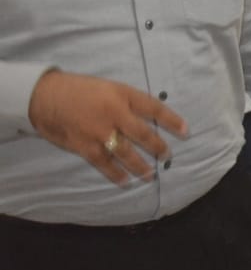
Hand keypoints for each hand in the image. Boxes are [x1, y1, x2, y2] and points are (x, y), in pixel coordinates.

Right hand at [28, 69, 187, 186]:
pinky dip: (115, 173)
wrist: (46, 96)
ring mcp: (99, 131)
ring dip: (140, 165)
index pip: (154, 107)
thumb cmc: (81, 90)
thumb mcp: (110, 87)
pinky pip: (104, 163)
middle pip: (142, 133)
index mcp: (122, 95)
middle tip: (167, 156)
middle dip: (158, 147)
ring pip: (125, 152)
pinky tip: (125, 181)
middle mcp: (114, 113)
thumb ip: (130, 102)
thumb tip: (151, 117)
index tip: (185, 131)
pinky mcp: (84, 146)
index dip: (171, 120)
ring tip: (150, 175)